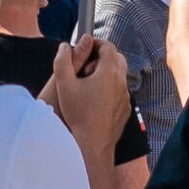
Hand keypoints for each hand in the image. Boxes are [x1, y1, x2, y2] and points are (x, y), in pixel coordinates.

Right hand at [46, 34, 125, 153]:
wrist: (92, 145)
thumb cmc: (78, 115)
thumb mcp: (63, 84)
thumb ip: (63, 61)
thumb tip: (65, 46)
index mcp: (109, 72)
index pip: (108, 46)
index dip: (96, 43)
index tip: (85, 47)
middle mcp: (121, 82)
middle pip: (117, 58)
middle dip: (102, 56)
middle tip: (85, 66)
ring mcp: (125, 97)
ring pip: (119, 76)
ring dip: (106, 73)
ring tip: (87, 84)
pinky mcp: (125, 109)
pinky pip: (120, 91)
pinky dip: (110, 89)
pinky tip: (94, 100)